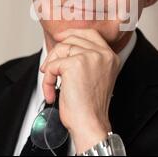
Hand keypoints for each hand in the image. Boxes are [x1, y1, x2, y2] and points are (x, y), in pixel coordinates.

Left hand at [40, 28, 120, 153]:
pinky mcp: (74, 64)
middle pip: (72, 39)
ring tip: (51, 85)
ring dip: (50, 68)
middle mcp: (102, 54)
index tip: (59, 39)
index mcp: (110, 56)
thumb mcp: (94, 76)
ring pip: (60, 50)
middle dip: (56, 52)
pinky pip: (52, 65)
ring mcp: (89, 57)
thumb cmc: (89, 106)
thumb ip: (86, 59)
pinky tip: (51, 92)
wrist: (89, 123)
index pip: (90, 33)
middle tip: (48, 69)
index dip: (72, 33)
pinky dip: (47, 80)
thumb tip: (64, 45)